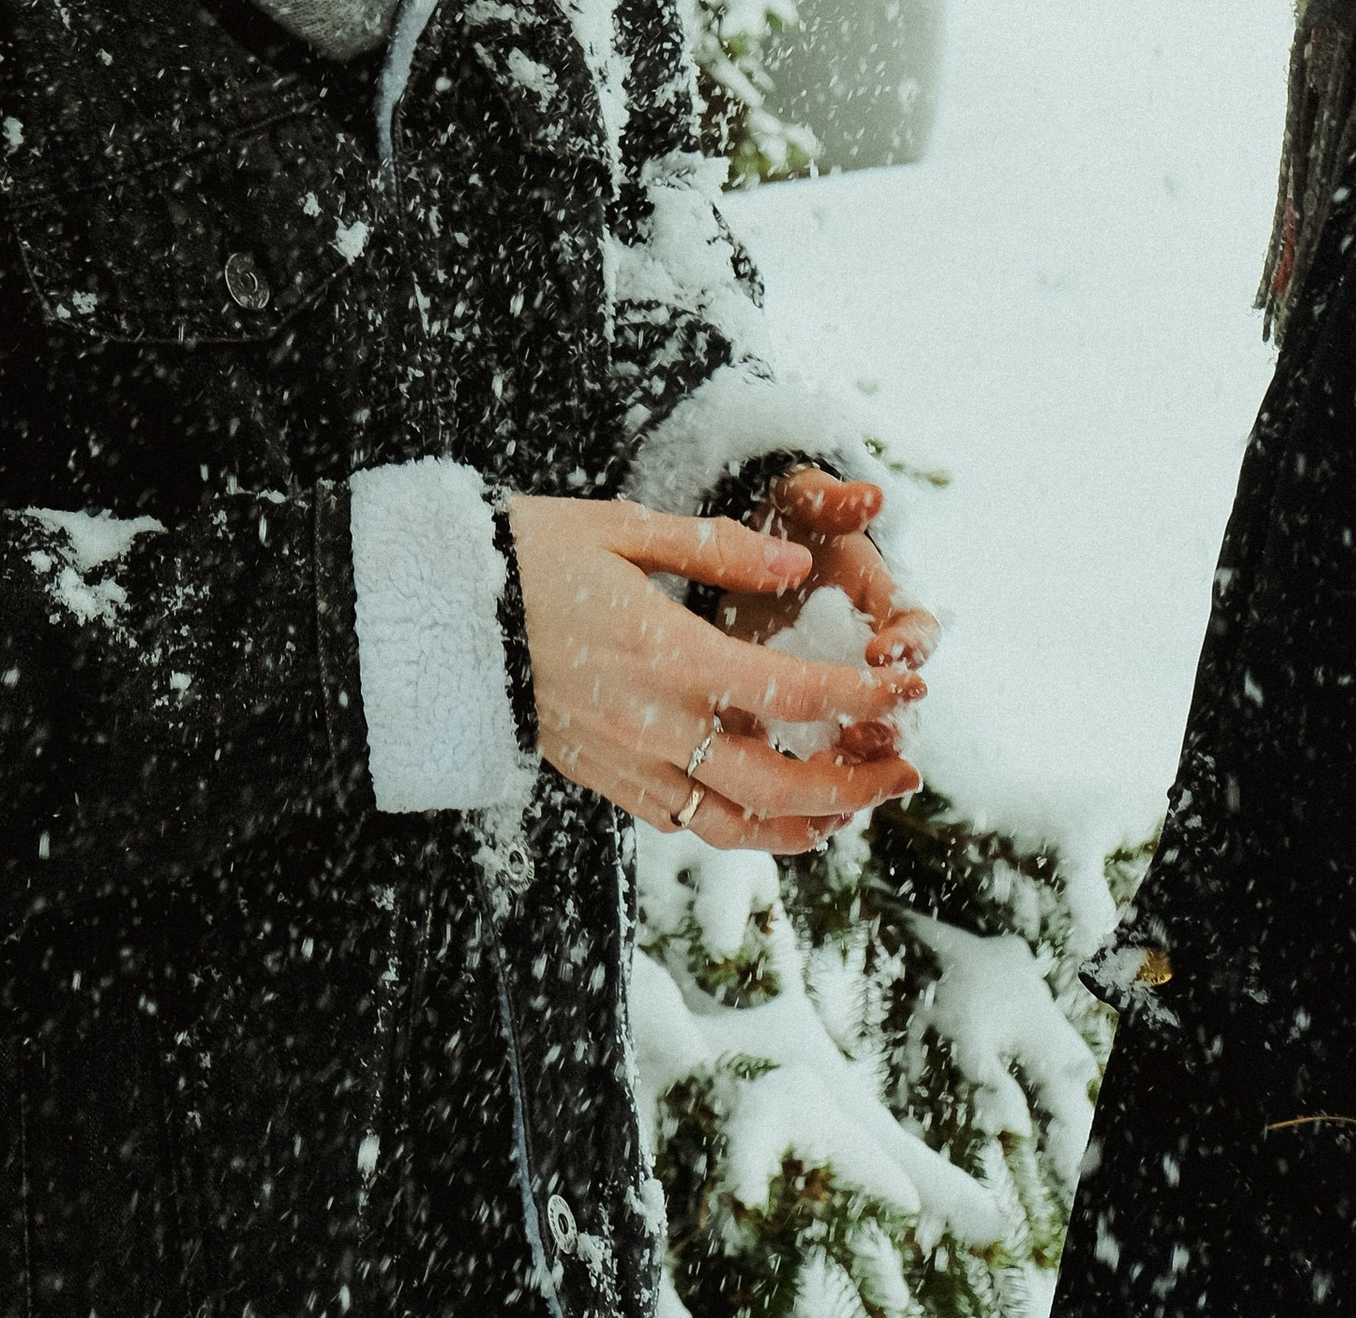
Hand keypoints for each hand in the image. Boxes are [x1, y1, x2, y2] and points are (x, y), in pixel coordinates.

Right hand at [506, 491, 922, 853]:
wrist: (443, 618)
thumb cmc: (531, 556)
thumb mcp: (622, 527)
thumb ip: (717, 546)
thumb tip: (796, 563)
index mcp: (670, 655)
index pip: (794, 694)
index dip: (865, 698)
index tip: (912, 690)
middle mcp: (657, 725)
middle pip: (783, 785)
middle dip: (858, 784)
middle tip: (906, 772)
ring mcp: (629, 763)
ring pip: (739, 825)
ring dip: (810, 824)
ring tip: (854, 807)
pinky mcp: (606, 781)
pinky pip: (687, 823)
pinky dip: (742, 827)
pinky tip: (770, 810)